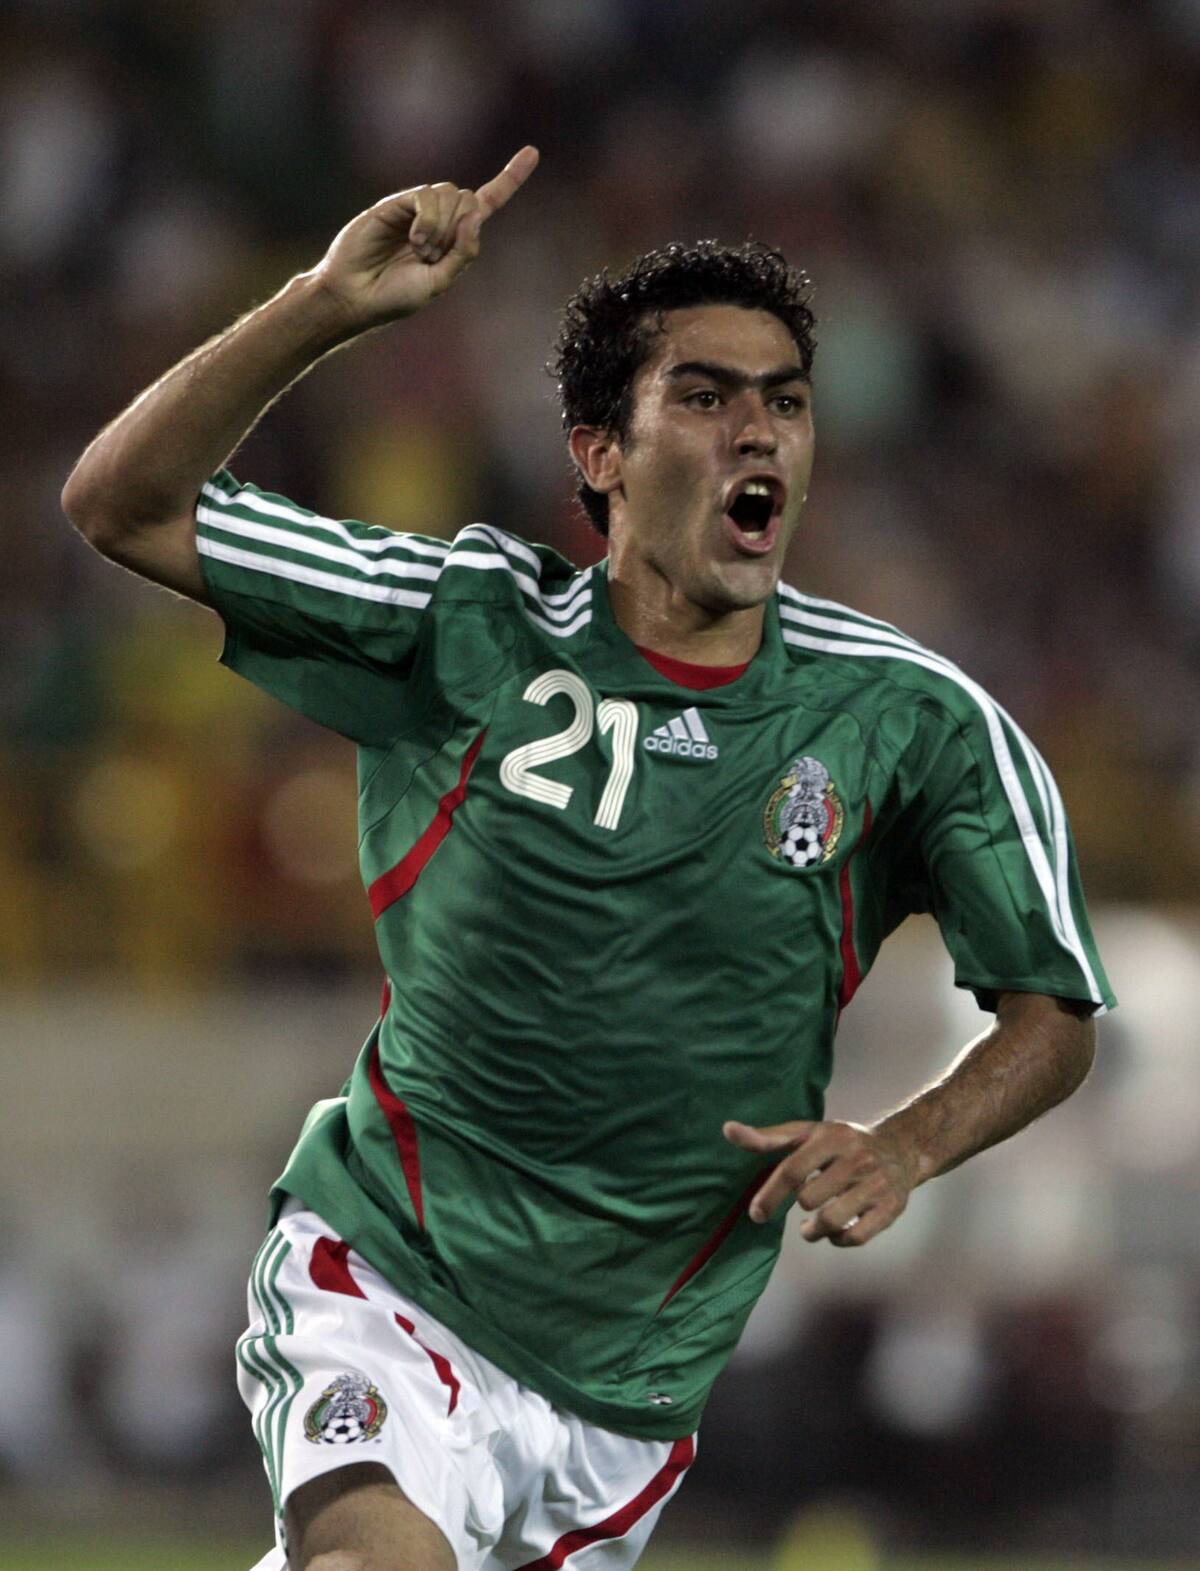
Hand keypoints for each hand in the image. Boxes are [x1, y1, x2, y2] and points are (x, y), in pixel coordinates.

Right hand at [306, 145, 539, 328]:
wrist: (355, 295)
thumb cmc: (394, 297)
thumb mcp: (439, 282)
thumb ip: (463, 253)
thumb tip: (476, 216)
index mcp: (454, 239)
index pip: (488, 202)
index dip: (510, 178)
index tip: (533, 151)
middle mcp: (438, 219)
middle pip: (469, 199)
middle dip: (459, 228)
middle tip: (432, 256)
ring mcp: (416, 209)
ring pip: (450, 193)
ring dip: (441, 227)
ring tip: (419, 250)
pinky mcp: (396, 203)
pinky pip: (426, 196)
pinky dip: (428, 219)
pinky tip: (414, 239)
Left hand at [722, 1118, 919, 1246]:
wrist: (901, 1148)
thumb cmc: (842, 1142)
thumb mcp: (808, 1132)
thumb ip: (768, 1137)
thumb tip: (727, 1130)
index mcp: (832, 1137)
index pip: (793, 1169)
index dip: (770, 1195)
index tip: (756, 1214)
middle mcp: (857, 1159)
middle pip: (810, 1199)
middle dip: (800, 1206)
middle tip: (803, 1204)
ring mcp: (876, 1185)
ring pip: (831, 1222)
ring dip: (814, 1230)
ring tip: (811, 1225)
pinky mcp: (891, 1209)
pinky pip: (855, 1238)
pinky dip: (838, 1240)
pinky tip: (834, 1232)